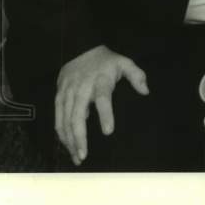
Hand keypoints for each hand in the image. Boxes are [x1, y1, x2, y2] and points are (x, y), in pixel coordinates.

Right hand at [54, 44, 149, 165]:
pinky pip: (58, 117)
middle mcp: (82, 89)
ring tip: (77, 156)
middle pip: (78, 115)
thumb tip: (146, 91)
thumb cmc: (106, 60)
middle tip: (84, 155)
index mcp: (100, 81)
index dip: (105, 115)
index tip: (108, 132)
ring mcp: (68, 93)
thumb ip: (136, 76)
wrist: (80, 48)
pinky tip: (67, 145)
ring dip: (69, 140)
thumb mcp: (124, 62)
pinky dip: (61, 133)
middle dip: (79, 137)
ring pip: (65, 120)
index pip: (103, 99)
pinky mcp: (59, 96)